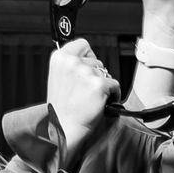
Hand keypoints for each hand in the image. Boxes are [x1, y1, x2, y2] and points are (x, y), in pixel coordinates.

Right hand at [47, 39, 119, 164]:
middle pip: (96, 60)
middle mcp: (71, 62)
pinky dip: (112, 94)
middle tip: (85, 91)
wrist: (62, 128)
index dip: (89, 56)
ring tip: (90, 99)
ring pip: (105, 73)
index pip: (83, 44)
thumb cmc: (61, 108)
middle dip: (95, 74)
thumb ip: (71, 65)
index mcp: (59, 57)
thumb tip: (88, 59)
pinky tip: (101, 103)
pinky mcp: (98, 85)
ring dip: (103, 85)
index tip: (87, 66)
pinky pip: (114, 85)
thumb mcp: (59, 78)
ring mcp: (85, 72)